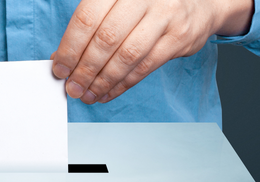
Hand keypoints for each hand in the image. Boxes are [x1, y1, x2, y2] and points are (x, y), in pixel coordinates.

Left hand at [51, 0, 252, 103]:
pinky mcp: (179, 37)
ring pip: (127, 56)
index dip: (70, 47)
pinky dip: (123, 84)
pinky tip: (108, 92)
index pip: (88, 18)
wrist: (199, 1)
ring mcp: (164, 15)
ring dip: (103, 81)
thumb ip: (93, 23)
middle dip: (84, 69)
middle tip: (72, 87)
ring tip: (88, 94)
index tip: (60, 67)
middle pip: (106, 39)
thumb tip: (64, 57)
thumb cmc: (149, 3)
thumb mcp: (119, 1)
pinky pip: (145, 66)